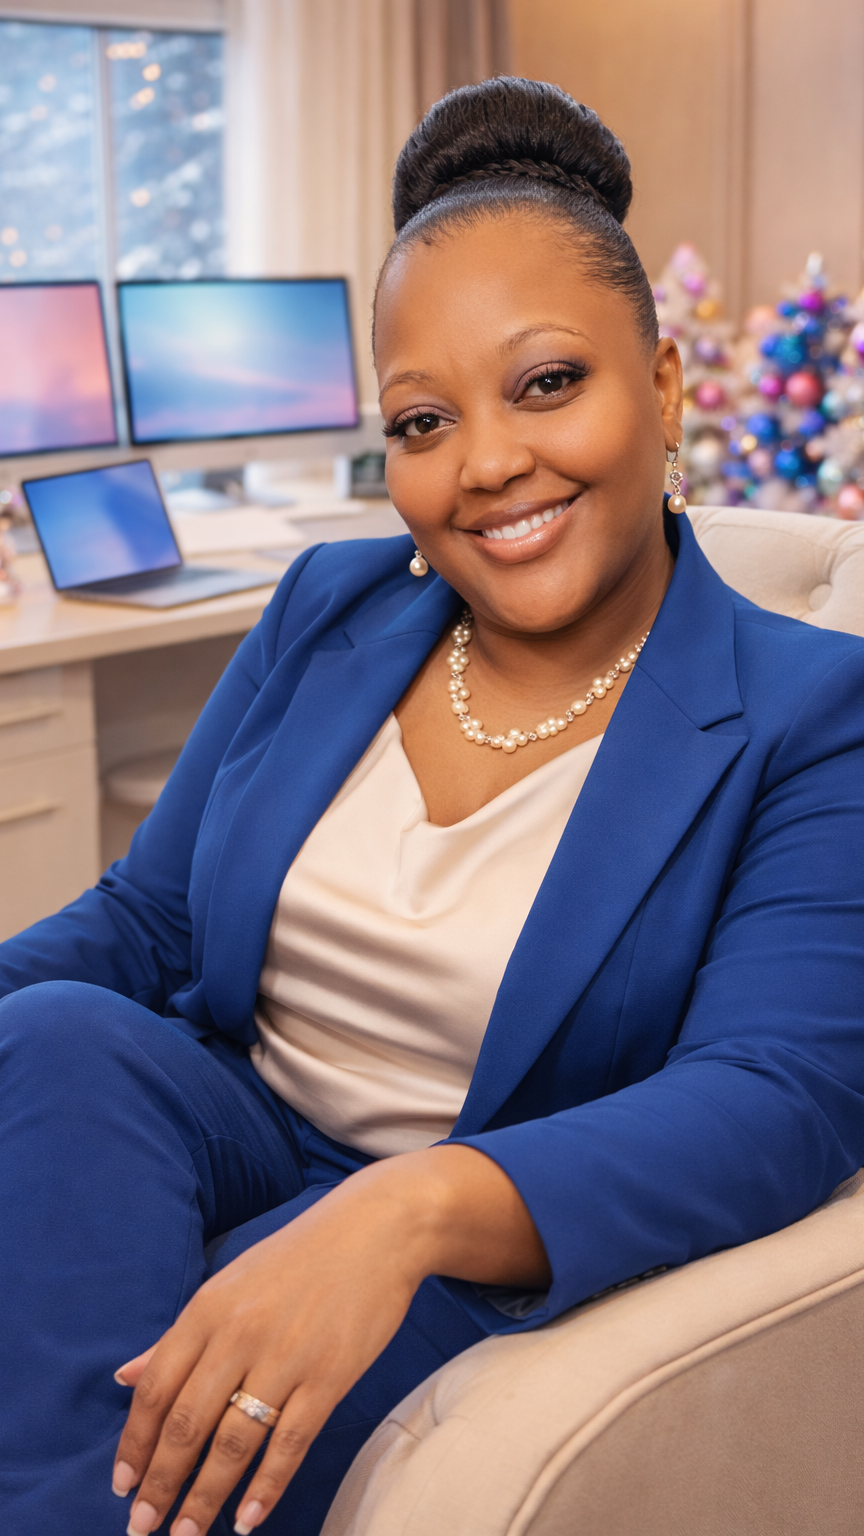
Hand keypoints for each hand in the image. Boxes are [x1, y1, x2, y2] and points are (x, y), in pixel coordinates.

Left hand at [111, 1145, 549, 1534]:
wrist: (377, 1229)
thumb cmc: (300, 1257)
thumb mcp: (230, 1283)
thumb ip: (179, 1335)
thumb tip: (125, 1378)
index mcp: (208, 1309)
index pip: (157, 1388)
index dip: (135, 1443)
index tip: (122, 1485)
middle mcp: (239, 1335)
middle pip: (187, 1423)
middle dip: (160, 1483)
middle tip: (141, 1526)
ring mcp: (285, 1358)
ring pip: (233, 1443)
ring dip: (204, 1497)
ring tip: (186, 1534)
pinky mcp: (329, 1377)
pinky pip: (289, 1444)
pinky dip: (265, 1487)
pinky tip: (247, 1519)